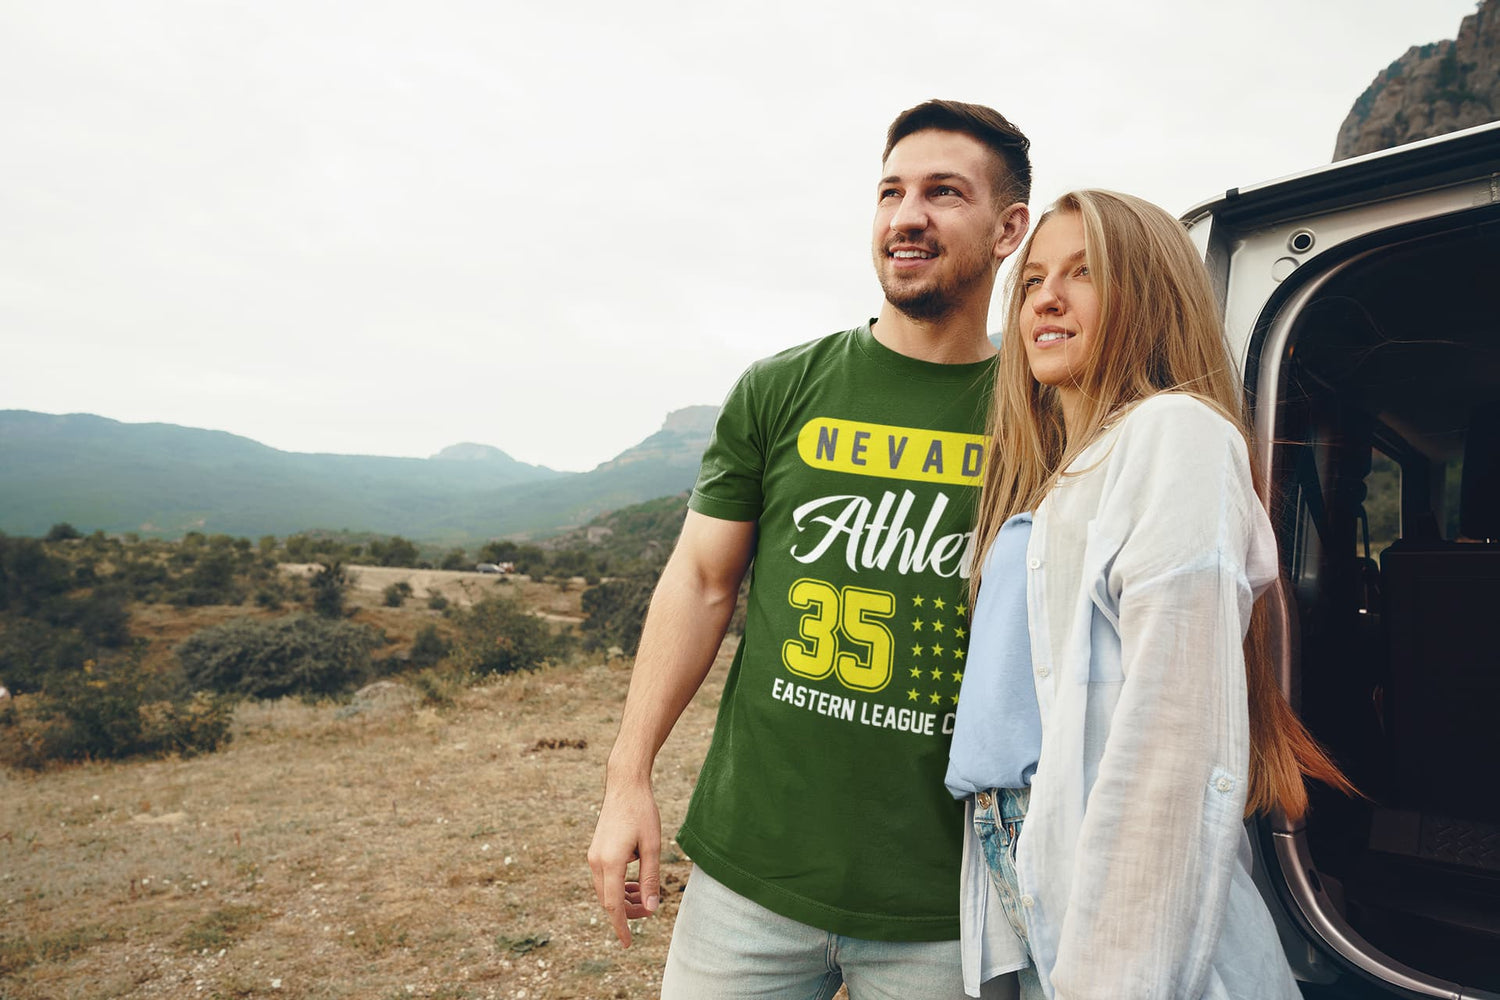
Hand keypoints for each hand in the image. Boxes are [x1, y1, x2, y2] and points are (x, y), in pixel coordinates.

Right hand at [587, 779, 661, 946]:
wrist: (625, 785)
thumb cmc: (642, 812)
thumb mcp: (652, 847)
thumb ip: (650, 880)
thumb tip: (651, 909)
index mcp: (610, 862)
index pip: (613, 906)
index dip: (621, 927)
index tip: (629, 944)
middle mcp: (596, 861)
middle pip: (608, 900)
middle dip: (626, 913)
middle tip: (648, 913)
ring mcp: (593, 855)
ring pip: (605, 890)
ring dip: (622, 900)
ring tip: (643, 900)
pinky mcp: (596, 850)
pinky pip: (604, 878)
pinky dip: (618, 886)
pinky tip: (635, 884)